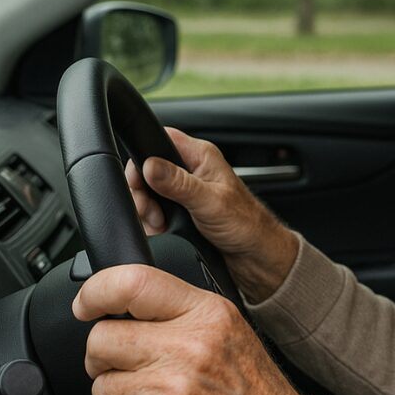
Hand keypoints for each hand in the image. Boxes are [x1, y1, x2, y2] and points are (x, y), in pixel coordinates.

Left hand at [73, 264, 346, 394]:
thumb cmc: (254, 394)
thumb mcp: (228, 332)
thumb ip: (179, 314)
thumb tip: (121, 306)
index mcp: (206, 315)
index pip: (132, 284)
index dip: (95, 292)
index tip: (86, 305)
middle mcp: (188, 348)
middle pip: (102, 339)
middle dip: (106, 357)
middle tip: (132, 368)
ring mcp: (170, 390)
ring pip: (102, 386)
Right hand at [126, 127, 297, 301]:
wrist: (255, 255)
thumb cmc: (246, 224)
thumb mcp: (209, 202)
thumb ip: (178, 183)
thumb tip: (150, 165)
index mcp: (201, 156)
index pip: (160, 139)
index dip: (143, 157)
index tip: (140, 181)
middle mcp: (191, 170)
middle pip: (147, 168)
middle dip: (142, 191)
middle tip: (152, 210)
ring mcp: (184, 190)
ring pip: (148, 191)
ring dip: (146, 209)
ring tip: (160, 223)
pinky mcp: (180, 209)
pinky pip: (153, 209)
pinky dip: (152, 221)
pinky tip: (161, 229)